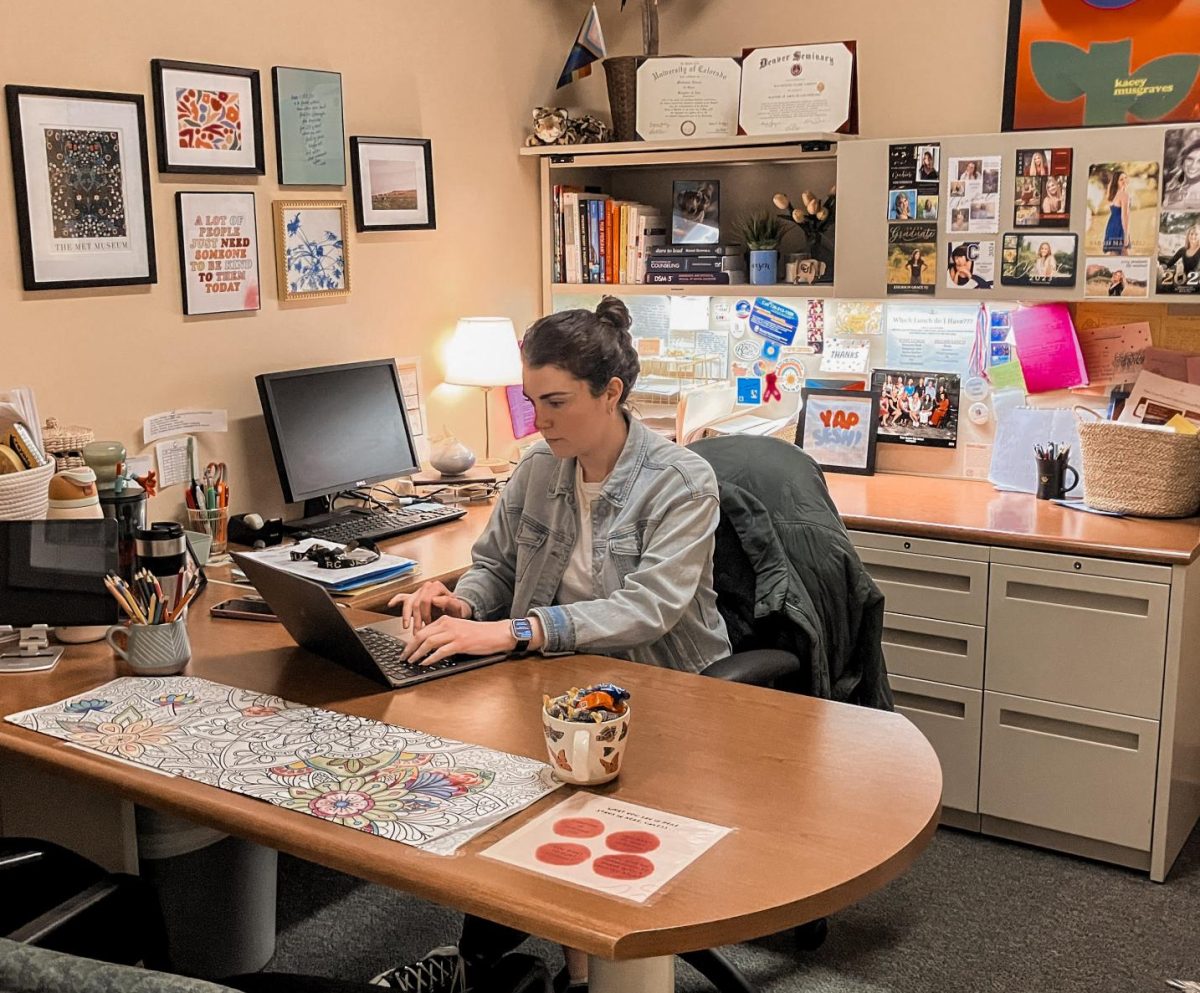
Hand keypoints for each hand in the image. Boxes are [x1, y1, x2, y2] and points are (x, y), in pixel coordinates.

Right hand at [388, 580, 471, 633]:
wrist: (457, 610)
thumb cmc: (457, 610)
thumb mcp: (458, 608)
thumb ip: (450, 602)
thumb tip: (435, 599)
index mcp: (437, 587)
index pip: (426, 600)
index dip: (425, 615)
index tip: (427, 626)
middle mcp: (427, 587)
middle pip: (416, 603)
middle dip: (416, 620)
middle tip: (418, 632)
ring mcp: (419, 592)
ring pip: (408, 603)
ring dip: (407, 616)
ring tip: (407, 627)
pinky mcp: (413, 597)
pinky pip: (402, 597)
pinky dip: (396, 600)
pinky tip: (391, 605)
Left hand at [401, 617, 515, 666]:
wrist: (496, 633)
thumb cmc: (479, 634)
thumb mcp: (459, 629)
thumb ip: (444, 634)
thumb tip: (429, 646)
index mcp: (446, 620)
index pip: (423, 630)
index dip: (411, 642)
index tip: (406, 650)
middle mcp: (448, 625)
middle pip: (422, 635)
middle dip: (410, 647)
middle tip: (403, 657)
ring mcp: (454, 634)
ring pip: (429, 642)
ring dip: (417, 653)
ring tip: (411, 661)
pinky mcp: (460, 644)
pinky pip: (441, 651)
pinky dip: (431, 658)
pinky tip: (425, 663)